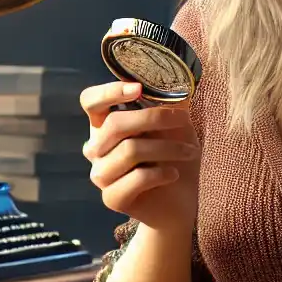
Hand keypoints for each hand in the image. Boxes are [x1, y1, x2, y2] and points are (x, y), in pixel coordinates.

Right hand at [79, 81, 200, 234]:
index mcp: (105, 127)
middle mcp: (96, 149)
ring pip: (129, 150)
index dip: (109, 92)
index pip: (90, 102)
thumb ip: (168, 104)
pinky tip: (174, 175)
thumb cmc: (176, 159)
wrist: (182, 204)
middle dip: (155, 118)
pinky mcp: (112, 198)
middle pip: (115, 124)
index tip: (138, 89)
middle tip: (185, 121)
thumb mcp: (176, 127)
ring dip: (167, 148)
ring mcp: (101, 175)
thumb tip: (175, 78)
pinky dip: (161, 173)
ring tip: (190, 152)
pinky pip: (136, 178)